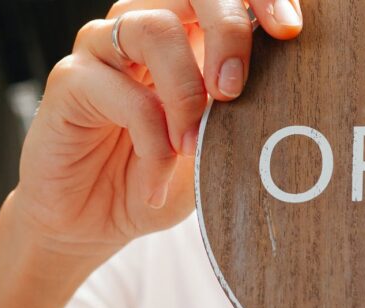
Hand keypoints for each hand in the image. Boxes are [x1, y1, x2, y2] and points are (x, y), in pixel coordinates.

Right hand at [12, 0, 302, 255]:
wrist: (98, 222)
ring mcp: (105, 48)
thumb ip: (251, 120)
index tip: (290, 30)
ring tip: (193, 148)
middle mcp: (147, 28)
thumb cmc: (166, 178)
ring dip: (185, 91)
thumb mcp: (222, 151)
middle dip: (227, 29)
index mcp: (193, 36)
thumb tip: (294, 108)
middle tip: (236, 87)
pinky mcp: (70, 80)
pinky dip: (150, 139)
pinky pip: (119, 89)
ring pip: (153, 28)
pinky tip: (159, 180)